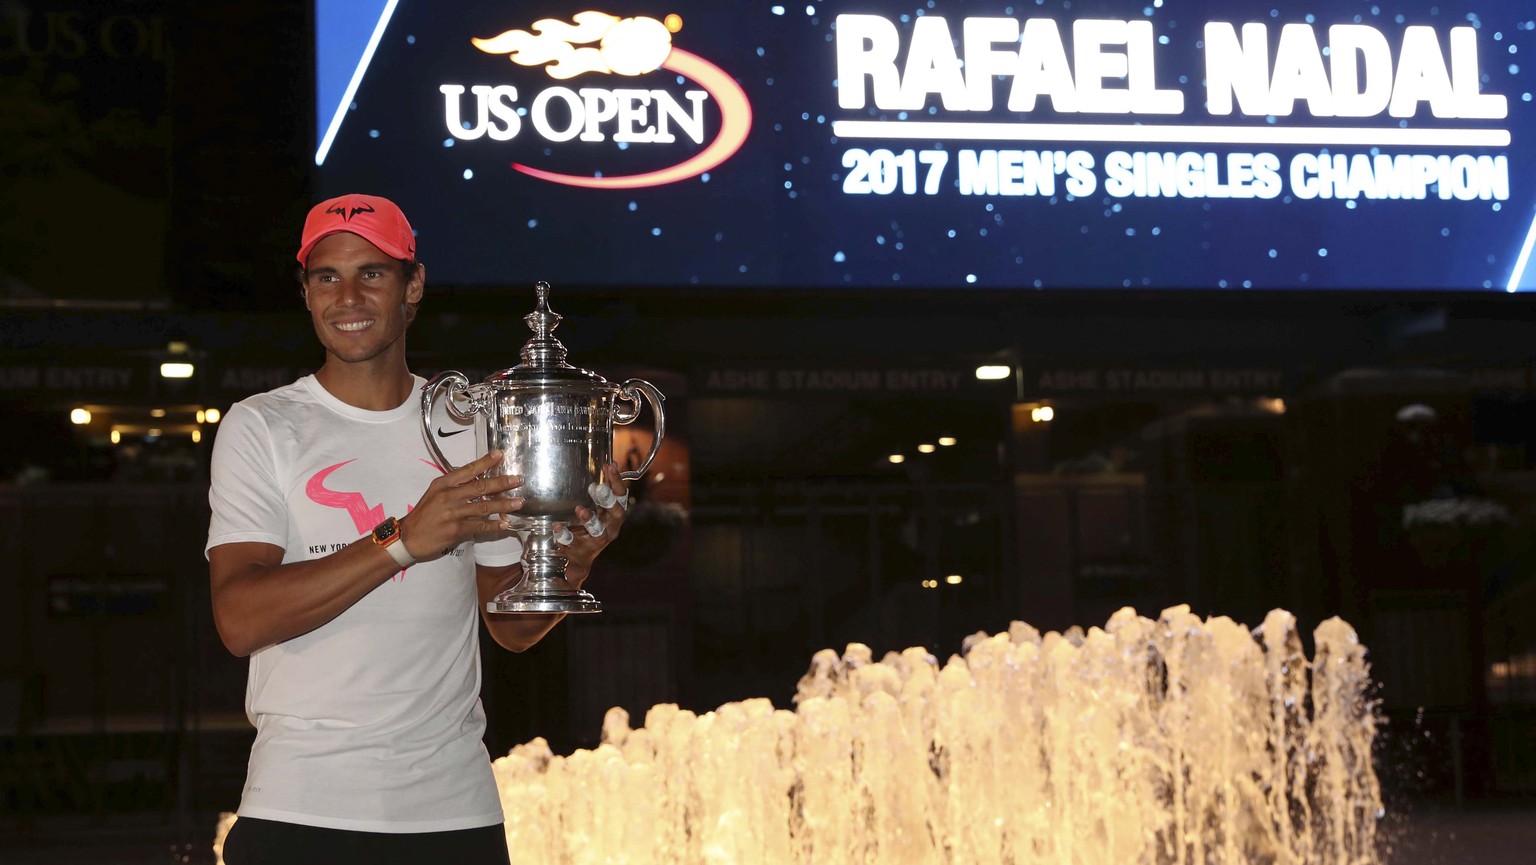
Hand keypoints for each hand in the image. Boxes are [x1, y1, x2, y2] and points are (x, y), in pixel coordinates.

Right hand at [401, 450, 523, 561]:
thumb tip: (480, 481)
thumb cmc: (424, 514)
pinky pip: (480, 526)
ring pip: (484, 507)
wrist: (409, 537)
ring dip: (504, 505)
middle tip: (518, 480)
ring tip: (518, 502)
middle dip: (501, 483)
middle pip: (480, 487)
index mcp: (443, 484)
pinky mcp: (456, 530)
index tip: (500, 455)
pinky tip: (505, 524)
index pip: (468, 470)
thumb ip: (455, 486)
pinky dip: (494, 525)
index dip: (485, 462)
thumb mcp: (435, 493)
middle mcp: (448, 496)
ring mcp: (453, 513)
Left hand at [555, 461, 629, 582]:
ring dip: (590, 520)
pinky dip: (565, 534)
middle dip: (608, 501)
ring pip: (599, 532)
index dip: (617, 481)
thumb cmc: (589, 529)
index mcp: (615, 515)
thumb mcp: (597, 509)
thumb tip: (606, 465)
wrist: (577, 560)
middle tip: (598, 488)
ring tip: (580, 509)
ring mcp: (597, 542)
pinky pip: (573, 543)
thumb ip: (602, 491)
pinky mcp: (582, 551)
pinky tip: (557, 526)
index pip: (621, 496)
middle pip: (617, 514)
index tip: (610, 466)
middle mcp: (611, 529)